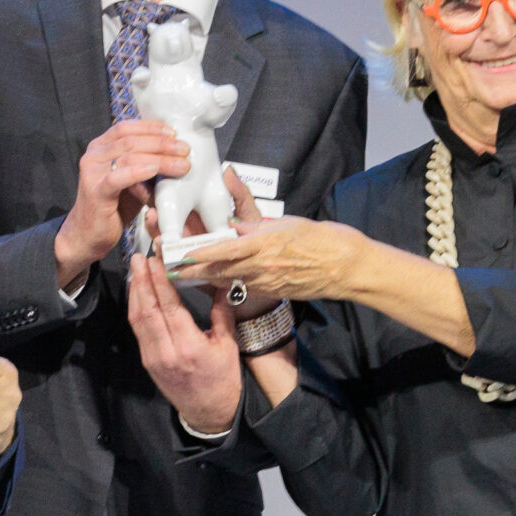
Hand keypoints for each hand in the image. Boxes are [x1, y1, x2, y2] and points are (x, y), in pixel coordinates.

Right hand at [53, 120, 189, 291]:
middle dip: (161, 143)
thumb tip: (175, 153)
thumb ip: (144, 164)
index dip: (151, 127)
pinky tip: (155, 170)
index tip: (174, 133)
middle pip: (130, 140)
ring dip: (159, 158)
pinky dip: (138, 171)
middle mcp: (93, 156)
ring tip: (181, 164)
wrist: (87, 235)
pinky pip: (118, 177)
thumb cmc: (113, 207)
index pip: (126, 128)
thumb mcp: (131, 180)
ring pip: (128, 156)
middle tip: (184, 150)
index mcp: (99, 148)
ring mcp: (92, 173)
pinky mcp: (95, 192)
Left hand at [124, 253, 242, 434]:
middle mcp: (167, 352)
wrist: (210, 413)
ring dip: (135, 292)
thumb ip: (223, 313)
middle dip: (142, 280)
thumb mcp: (229, 345)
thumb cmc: (223, 379)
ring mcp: (154, 358)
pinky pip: (138, 330)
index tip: (155, 261)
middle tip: (139, 257)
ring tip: (136, 269)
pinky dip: (136, 308)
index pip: (170, 308)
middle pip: (148, 310)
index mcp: (190, 347)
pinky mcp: (148, 361)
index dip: (160, 282)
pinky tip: (138, 293)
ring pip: (138, 319)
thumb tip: (223, 283)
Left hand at [172, 172, 371, 303]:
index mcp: (264, 244)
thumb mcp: (285, 224)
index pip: (224, 249)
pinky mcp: (274, 292)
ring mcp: (268, 282)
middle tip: (170, 269)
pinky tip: (216, 281)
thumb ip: (256, 225)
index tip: (180, 254)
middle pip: (220, 269)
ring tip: (184, 274)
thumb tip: (234, 223)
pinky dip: (228, 283)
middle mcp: (262, 266)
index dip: (200, 254)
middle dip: (193, 270)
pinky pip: (245, 287)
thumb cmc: (320, 239)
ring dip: (207, 277)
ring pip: (229, 280)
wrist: (345, 267)